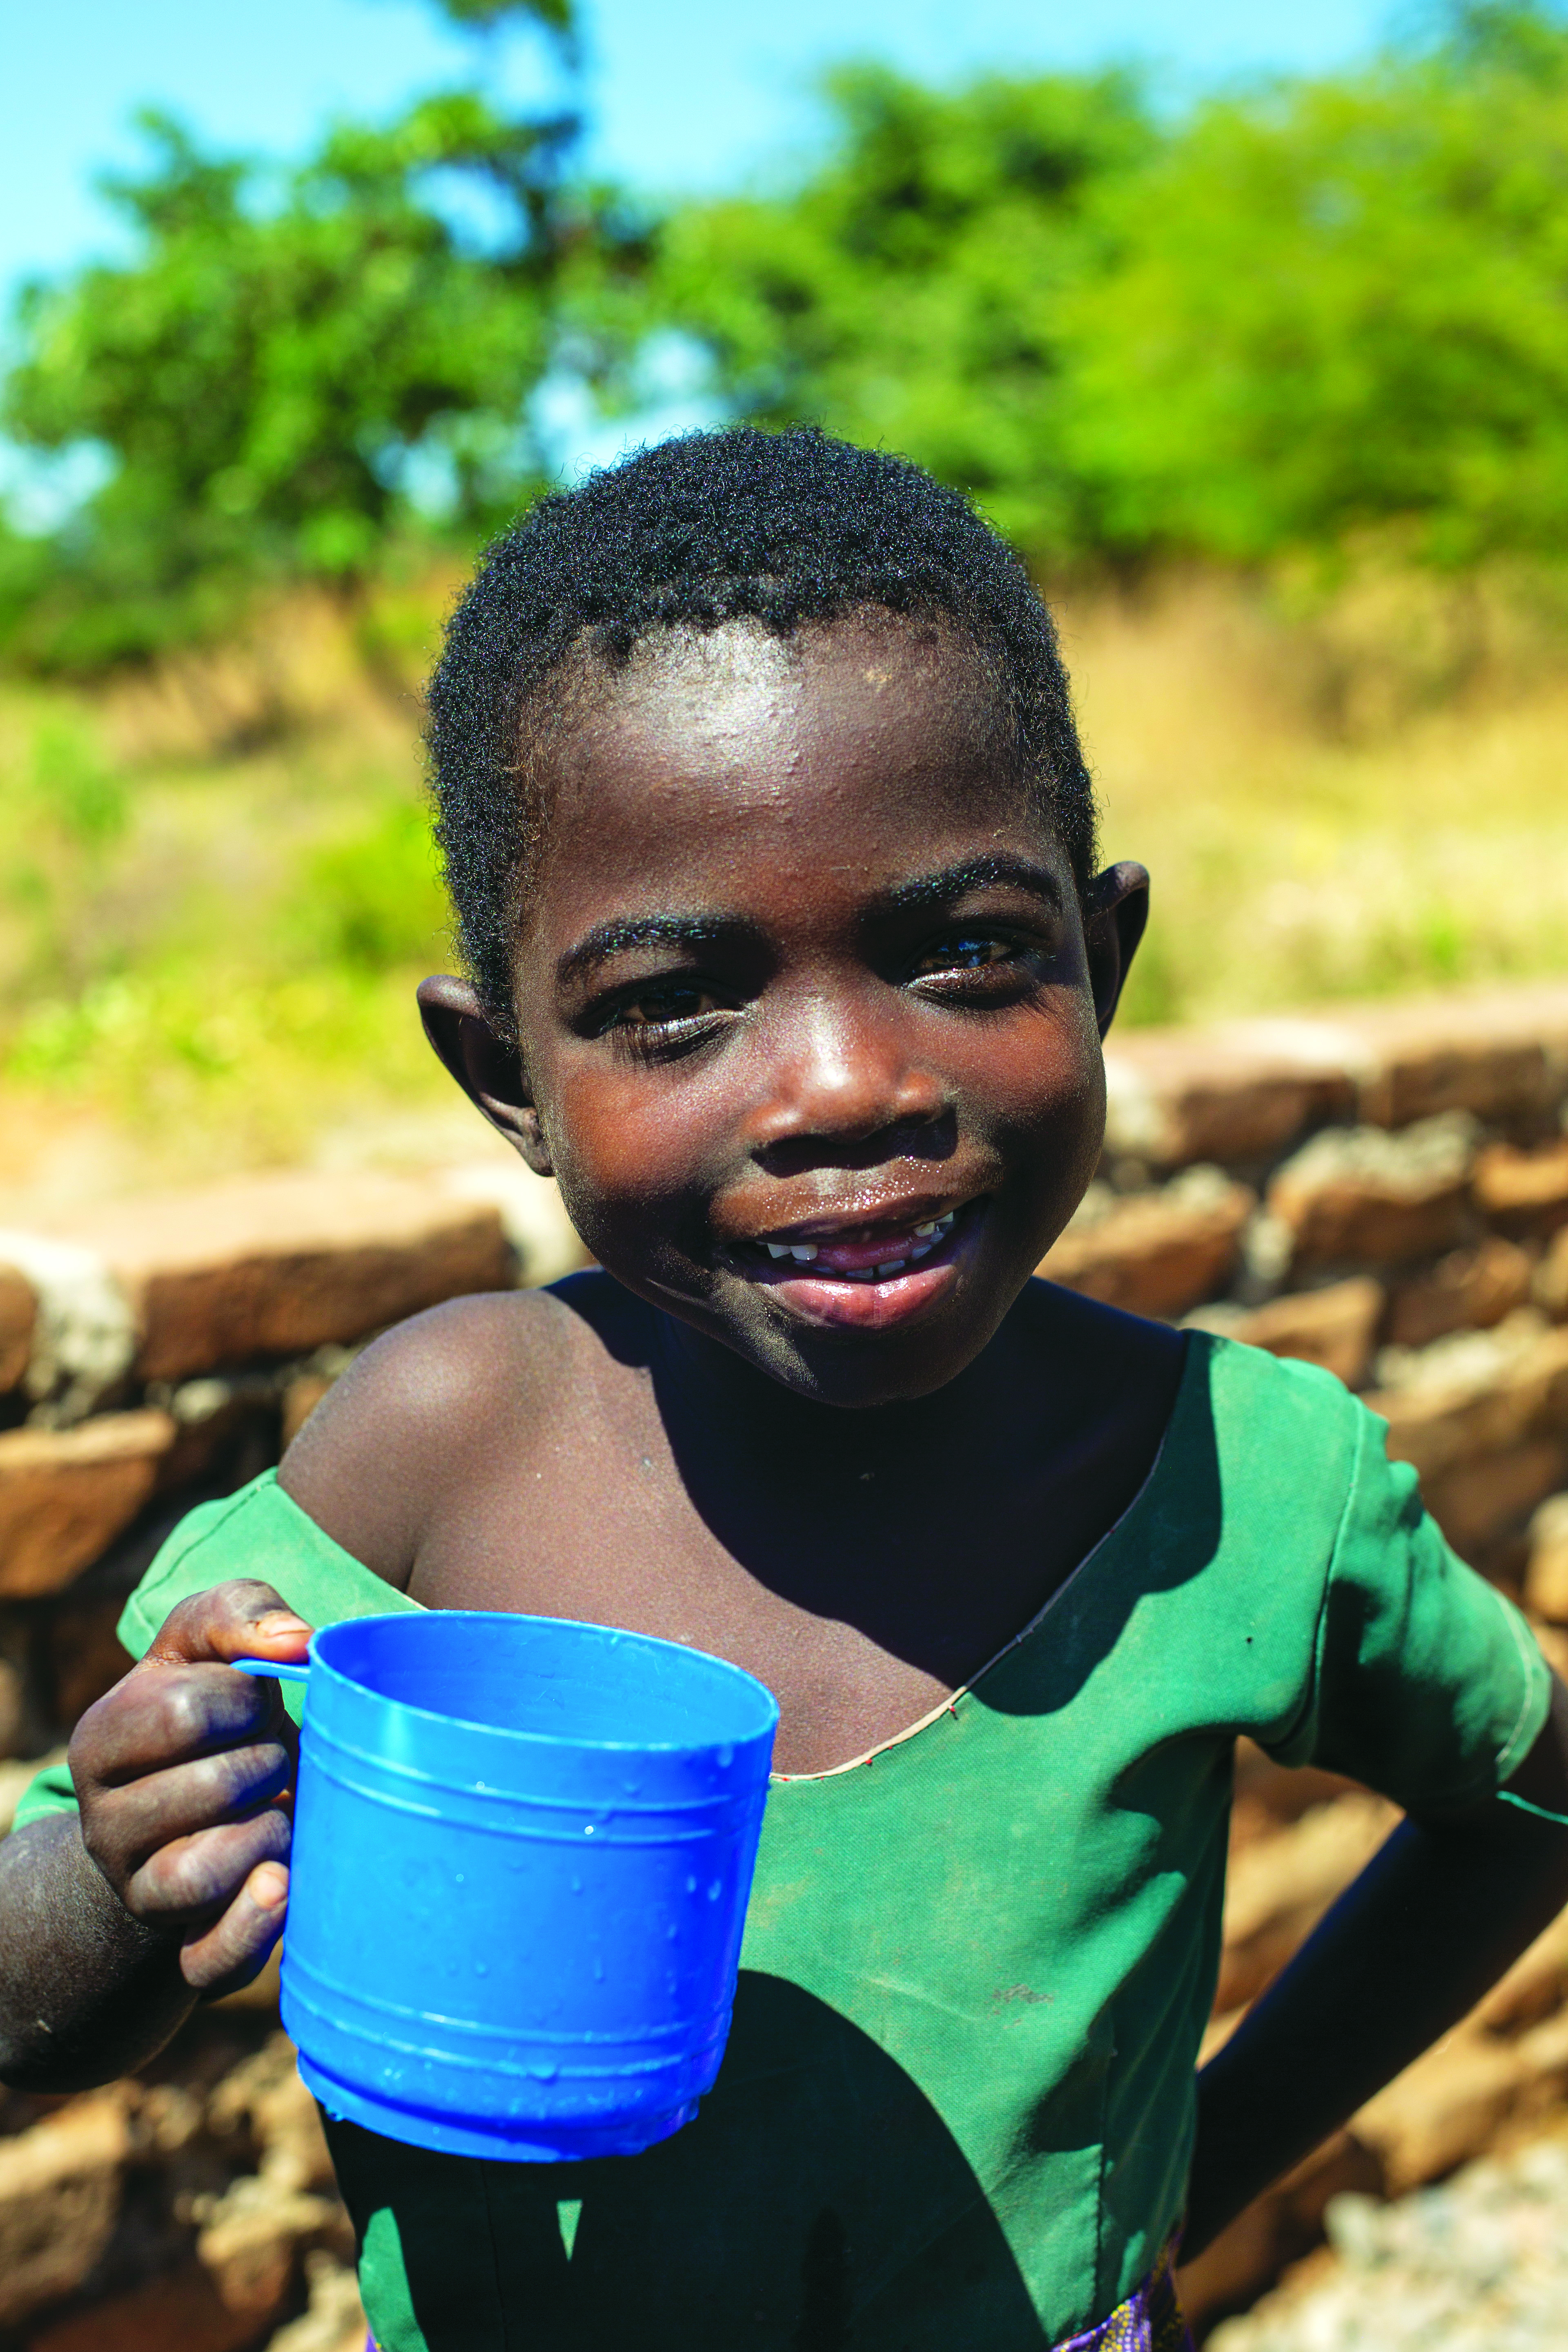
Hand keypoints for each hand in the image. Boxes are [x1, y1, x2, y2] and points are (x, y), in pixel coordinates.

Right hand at [69, 1580, 311, 1996]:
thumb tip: (297, 1642)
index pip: (185, 1709)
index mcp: (103, 1739)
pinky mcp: (181, 1949)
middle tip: (269, 1759)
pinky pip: (207, 1960)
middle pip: (209, 1786)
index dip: (245, 1697)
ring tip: (279, 1809)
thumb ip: (243, 1613)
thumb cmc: (215, 1708)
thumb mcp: (209, 1641)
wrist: (201, 1806)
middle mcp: (106, 1823)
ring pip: (204, 1872)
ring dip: (270, 1830)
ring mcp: (138, 1891)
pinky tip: (283, 1886)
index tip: (254, 1704)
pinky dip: (254, 1927)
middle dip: (265, 1761)